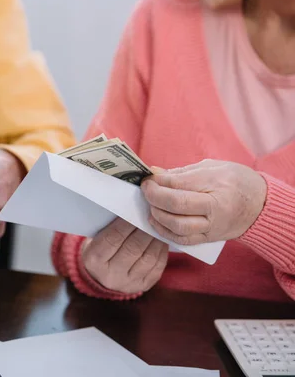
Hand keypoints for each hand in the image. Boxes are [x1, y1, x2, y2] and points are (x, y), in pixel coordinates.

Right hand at [82, 218, 167, 293]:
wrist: (101, 279)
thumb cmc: (99, 250)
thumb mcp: (95, 240)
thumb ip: (109, 228)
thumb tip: (131, 211)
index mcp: (94, 260)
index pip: (113, 239)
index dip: (125, 224)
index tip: (135, 210)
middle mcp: (112, 274)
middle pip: (133, 248)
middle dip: (144, 229)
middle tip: (151, 215)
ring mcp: (129, 283)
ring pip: (148, 257)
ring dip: (156, 238)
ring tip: (159, 225)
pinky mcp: (144, 285)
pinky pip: (157, 266)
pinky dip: (162, 250)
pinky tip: (162, 239)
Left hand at [141, 159, 266, 244]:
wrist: (260, 205)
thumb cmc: (235, 181)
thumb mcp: (212, 167)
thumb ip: (182, 172)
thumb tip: (155, 174)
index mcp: (218, 184)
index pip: (180, 184)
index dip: (158, 181)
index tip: (147, 178)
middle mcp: (217, 208)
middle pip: (177, 205)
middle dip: (155, 197)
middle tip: (146, 190)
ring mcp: (213, 226)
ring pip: (178, 226)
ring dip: (158, 215)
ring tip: (151, 205)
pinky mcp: (209, 238)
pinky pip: (183, 240)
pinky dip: (164, 231)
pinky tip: (156, 220)